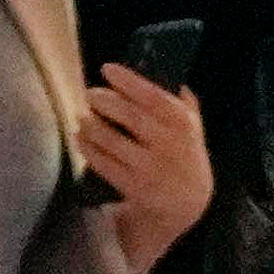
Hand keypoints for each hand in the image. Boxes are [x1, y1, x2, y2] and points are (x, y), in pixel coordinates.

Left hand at [82, 62, 216, 273]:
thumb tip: (167, 74)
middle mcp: (167, 143)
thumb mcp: (193, 128)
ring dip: (92, 127)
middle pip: (130, 116)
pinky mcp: (133, 186)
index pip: (152, 95)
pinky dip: (89, 150)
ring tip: (81, 117)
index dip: (127, 80)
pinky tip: (80, 139)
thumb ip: (184, 102)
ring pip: (113, 142)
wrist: (187, 204)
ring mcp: (149, 167)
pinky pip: (105, 165)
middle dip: (105, 102)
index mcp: (181, 122)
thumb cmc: (184, 155)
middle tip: (89, 94)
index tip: (107, 69)